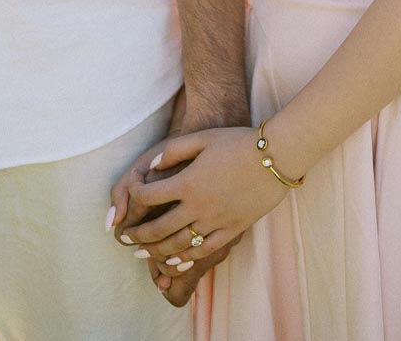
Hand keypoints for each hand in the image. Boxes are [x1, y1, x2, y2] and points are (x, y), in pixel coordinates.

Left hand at [109, 94, 252, 302]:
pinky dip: (185, 259)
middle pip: (159, 228)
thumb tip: (152, 166)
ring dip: (157, 252)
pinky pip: (204, 251)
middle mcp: (198, 206)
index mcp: (188, 182)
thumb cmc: (238, 142)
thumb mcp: (203, 138)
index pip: (149, 195)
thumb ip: (174, 150)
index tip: (131, 190)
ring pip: (179, 245)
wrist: (275, 156)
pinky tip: (175, 261)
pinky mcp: (232, 230)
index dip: (134, 193)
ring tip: (142, 254)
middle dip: (138, 235)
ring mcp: (216, 221)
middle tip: (125, 239)